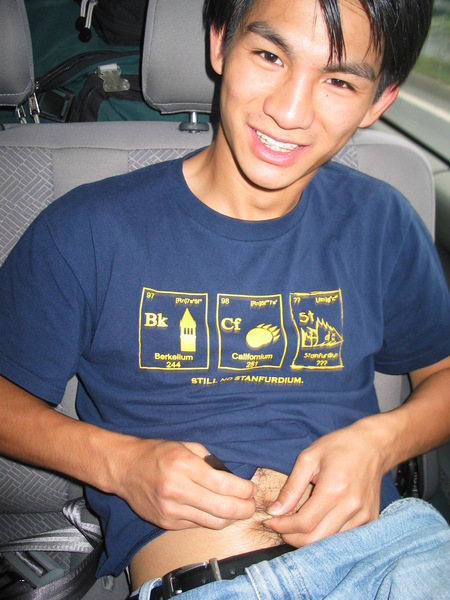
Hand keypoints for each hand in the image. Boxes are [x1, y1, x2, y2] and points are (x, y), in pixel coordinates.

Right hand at [114, 438, 255, 530]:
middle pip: (223, 509)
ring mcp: (171, 510)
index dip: (244, 490)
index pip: (225, 484)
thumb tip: (232, 478)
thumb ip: (209, 461)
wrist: (124, 468)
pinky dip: (210, 519)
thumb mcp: (185, 446)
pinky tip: (215, 511)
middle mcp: (177, 490)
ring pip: (213, 522)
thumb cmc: (157, 453)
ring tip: (237, 510)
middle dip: (244, 509)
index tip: (251, 489)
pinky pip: (197, 525)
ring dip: (231, 518)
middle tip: (251, 505)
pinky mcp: (166, 523)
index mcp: (184, 466)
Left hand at [264, 420, 384, 545]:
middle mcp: (351, 507)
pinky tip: (316, 522)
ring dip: (308, 538)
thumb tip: (275, 511)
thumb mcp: (309, 458)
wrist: (373, 445)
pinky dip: (326, 535)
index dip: (283, 527)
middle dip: (292, 537)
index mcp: (334, 489)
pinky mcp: (369, 520)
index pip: (304, 523)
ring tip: (295, 524)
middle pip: (316, 539)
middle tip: (280, 526)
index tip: (270, 521)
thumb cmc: (339, 447)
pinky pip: (343, 538)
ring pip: (329, 542)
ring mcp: (363, 516)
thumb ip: (292, 487)